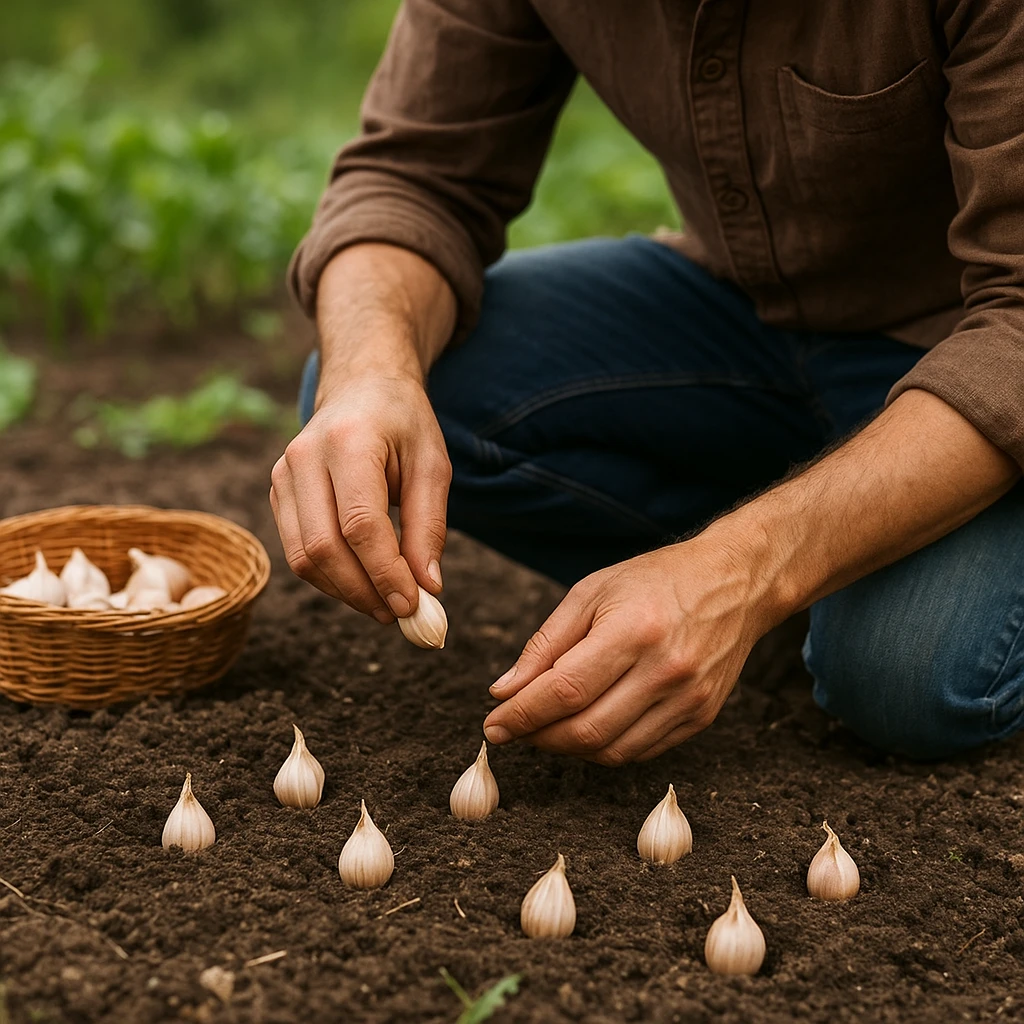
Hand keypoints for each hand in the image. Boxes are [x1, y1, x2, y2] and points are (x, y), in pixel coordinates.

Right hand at [270, 372, 450, 621]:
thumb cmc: (403, 424)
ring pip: (303, 557)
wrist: (362, 386)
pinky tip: (362, 584)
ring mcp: (283, 474)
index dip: (385, 572)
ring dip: (345, 592)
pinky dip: (330, 578)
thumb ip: (429, 526)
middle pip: (324, 547)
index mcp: (348, 442)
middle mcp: (304, 457)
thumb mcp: (432, 465)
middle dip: (363, 591)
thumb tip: (428, 587)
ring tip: (385, 605)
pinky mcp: (277, 491)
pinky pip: (297, 550)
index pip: (360, 524)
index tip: (413, 605)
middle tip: (400, 615)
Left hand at [482, 532, 777, 763]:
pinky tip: (584, 728)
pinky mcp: (701, 716)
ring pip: (611, 751)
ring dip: (567, 748)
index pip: (565, 690)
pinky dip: (603, 749)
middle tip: (512, 729)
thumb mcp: (592, 592)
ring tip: (545, 728)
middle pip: (586, 729)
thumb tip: (505, 690)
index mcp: (634, 630)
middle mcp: (666, 670)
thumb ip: (546, 644)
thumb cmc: (656, 580)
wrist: (735, 582)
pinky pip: (640, 751)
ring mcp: (689, 699)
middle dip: (538, 737)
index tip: (493, 724)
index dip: (522, 715)